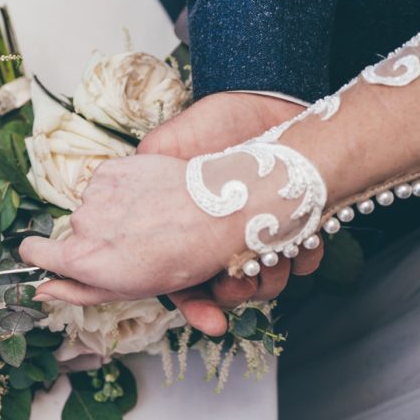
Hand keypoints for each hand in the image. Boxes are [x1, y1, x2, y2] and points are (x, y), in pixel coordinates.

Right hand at [18, 154, 249, 303]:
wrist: (217, 211)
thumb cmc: (180, 260)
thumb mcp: (127, 289)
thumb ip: (77, 290)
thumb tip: (41, 290)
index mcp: (82, 261)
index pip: (31, 252)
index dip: (38, 253)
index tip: (48, 254)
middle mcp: (82, 224)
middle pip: (74, 230)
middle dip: (96, 235)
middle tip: (134, 242)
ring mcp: (95, 193)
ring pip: (92, 204)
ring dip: (111, 210)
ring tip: (148, 218)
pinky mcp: (111, 169)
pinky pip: (105, 182)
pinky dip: (121, 188)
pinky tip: (148, 197)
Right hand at [139, 91, 321, 334]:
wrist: (267, 100)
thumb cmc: (214, 121)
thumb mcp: (167, 145)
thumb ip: (143, 174)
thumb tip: (116, 214)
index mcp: (186, 227)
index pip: (183, 278)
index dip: (195, 304)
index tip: (211, 319)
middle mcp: (221, 237)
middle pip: (226, 290)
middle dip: (238, 291)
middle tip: (242, 277)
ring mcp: (261, 235)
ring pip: (266, 282)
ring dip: (272, 276)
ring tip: (275, 249)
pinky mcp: (297, 227)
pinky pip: (303, 262)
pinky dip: (304, 257)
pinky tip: (301, 239)